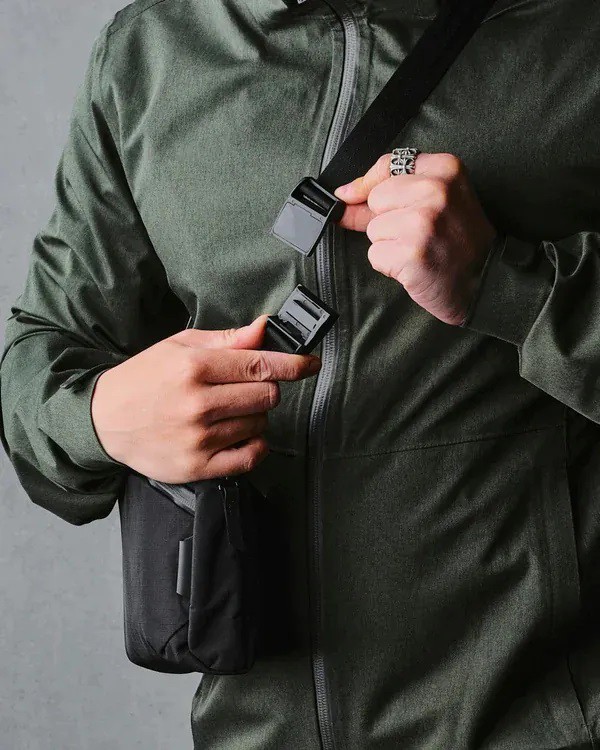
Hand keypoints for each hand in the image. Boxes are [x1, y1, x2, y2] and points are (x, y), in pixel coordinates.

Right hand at [91, 316, 320, 482]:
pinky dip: (255, 445)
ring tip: (228, 410)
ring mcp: (198, 439)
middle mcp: (198, 404)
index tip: (310, 364)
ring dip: (255, 416)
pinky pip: (250, 457)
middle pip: (267, 396)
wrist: (105, 420)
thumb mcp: (180, 347)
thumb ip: (227, 340)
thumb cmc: (145, 378)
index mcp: (194, 368)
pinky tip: (240, 434)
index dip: (293, 364)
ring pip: (260, 424)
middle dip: (266, 388)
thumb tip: (264, 328)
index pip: (261, 364)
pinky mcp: (197, 467)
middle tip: (246, 387)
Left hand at [334, 152, 497, 325]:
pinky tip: (415, 265)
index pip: (388, 165)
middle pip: (376, 198)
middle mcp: (435, 191)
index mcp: (446, 170)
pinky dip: (390, 265)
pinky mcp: (412, 253)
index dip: (368, 184)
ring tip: (419, 249)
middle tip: (417, 233)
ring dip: (390, 245)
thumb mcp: (439, 202)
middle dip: (387, 219)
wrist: (485, 282)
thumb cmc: (460, 243)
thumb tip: (344, 195)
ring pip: (374, 229)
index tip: (353, 196)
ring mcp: (423, 222)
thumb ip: (392, 193)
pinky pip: (376, 255)